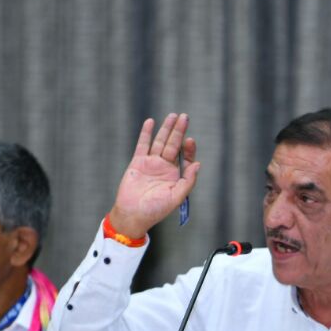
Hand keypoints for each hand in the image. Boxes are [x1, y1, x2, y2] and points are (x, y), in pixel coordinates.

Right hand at [107, 113, 199, 239]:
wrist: (132, 214)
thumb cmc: (155, 210)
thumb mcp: (176, 198)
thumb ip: (188, 181)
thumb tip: (198, 164)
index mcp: (176, 176)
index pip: (185, 157)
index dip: (188, 148)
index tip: (189, 140)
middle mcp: (165, 167)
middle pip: (174, 145)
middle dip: (179, 131)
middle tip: (184, 117)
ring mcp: (152, 163)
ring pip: (160, 142)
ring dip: (166, 129)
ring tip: (172, 116)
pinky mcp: (138, 162)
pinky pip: (143, 145)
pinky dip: (146, 133)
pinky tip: (150, 122)